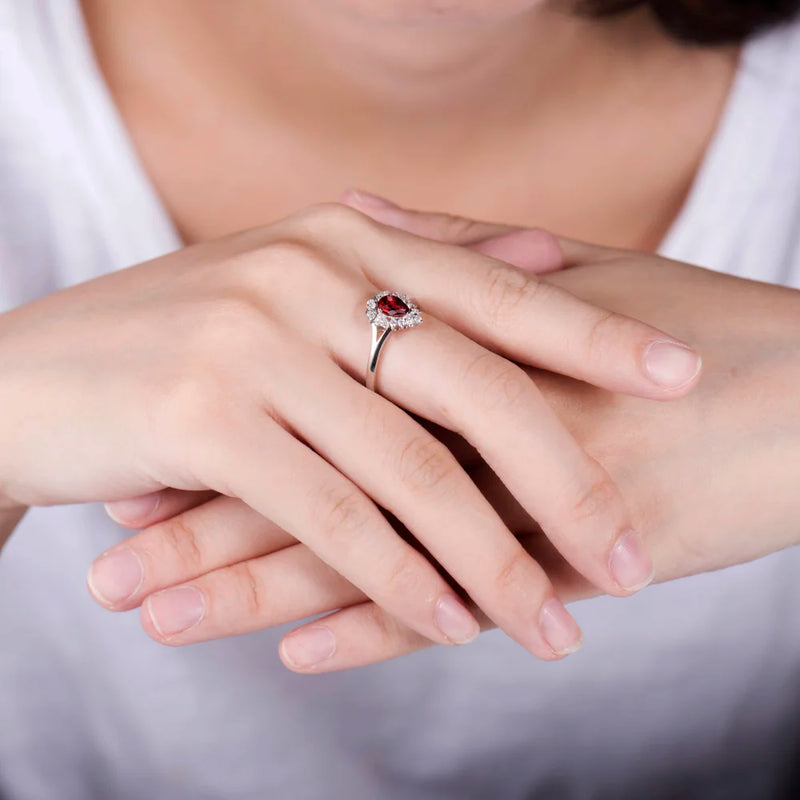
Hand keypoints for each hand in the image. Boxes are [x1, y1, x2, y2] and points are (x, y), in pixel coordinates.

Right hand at [0, 204, 697, 660]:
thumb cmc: (185, 334)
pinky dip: (399, 576)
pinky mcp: (205, 417)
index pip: (498, 292)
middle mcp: (310, 274)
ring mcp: (256, 343)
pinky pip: (333, 514)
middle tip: (632, 559)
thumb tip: (546, 251)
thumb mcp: (305, 278)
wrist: (36, 372)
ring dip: (490, 560)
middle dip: (567, 480)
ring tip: (553, 627)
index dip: (596, 338)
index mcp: (348, 233)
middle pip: (477, 386)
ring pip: (411, 468)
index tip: (681, 380)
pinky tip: (451, 622)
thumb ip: (425, 262)